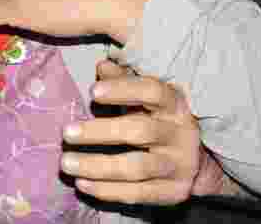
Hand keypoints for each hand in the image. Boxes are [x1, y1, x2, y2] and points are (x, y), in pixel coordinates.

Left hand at [58, 59, 202, 204]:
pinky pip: (137, 194)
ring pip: (137, 168)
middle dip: (100, 132)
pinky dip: (106, 190)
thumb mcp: (144, 97)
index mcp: (174, 104)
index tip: (93, 92)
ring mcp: (179, 165)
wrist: (194, 159)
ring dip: (97, 166)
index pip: (152, 91)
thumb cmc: (157, 118)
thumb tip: (102, 67)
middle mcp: (181, 133)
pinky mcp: (173, 192)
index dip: (123, 90)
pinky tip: (81, 184)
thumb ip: (123, 81)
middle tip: (66, 133)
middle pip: (140, 131)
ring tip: (66, 163)